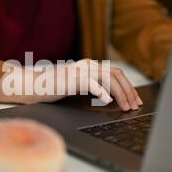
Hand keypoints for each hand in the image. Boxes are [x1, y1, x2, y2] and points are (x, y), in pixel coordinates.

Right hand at [0, 59, 142, 110]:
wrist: (37, 86)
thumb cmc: (56, 88)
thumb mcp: (79, 86)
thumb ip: (94, 86)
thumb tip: (113, 97)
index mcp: (91, 66)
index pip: (116, 73)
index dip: (129, 86)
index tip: (135, 99)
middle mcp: (88, 65)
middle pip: (116, 74)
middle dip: (129, 91)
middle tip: (134, 105)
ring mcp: (81, 70)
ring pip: (108, 78)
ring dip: (120, 93)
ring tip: (125, 106)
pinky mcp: (73, 77)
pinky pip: (92, 83)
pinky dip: (102, 92)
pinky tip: (108, 100)